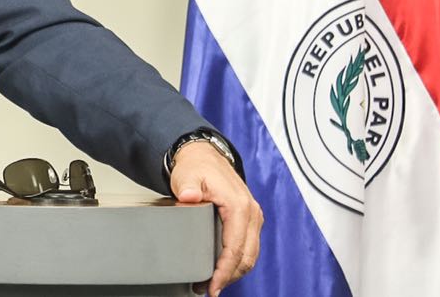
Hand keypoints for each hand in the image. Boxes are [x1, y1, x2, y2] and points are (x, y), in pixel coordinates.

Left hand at [170, 140, 262, 295]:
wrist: (204, 156)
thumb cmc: (197, 166)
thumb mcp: (187, 175)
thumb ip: (187, 186)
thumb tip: (189, 195)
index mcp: (239, 206)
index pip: (236, 247)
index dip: (225, 270)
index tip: (213, 285)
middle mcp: (251, 213)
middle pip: (247, 256)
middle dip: (229, 277)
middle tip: (209, 289)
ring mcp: (252, 217)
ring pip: (250, 255)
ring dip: (234, 272)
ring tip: (213, 284)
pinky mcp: (249, 220)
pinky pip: (248, 247)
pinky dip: (237, 262)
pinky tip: (223, 270)